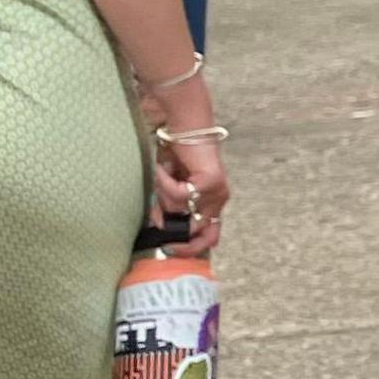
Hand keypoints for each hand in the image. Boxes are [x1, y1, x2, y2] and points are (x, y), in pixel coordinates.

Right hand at [152, 125, 228, 255]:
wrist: (185, 128)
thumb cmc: (174, 156)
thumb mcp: (168, 188)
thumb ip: (166, 208)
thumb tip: (159, 227)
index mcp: (211, 203)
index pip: (210, 236)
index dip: (192, 248)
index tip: (171, 250)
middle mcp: (219, 200)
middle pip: (202, 233)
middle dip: (180, 237)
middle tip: (163, 234)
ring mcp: (217, 192)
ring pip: (182, 211)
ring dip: (163, 195)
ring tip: (162, 175)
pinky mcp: (211, 181)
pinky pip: (179, 194)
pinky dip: (164, 182)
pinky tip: (163, 168)